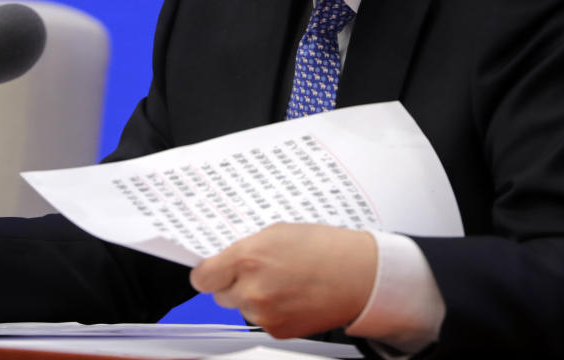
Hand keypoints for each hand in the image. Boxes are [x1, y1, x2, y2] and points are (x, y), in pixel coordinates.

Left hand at [190, 223, 376, 338]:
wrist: (360, 276)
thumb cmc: (327, 248)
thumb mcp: (278, 232)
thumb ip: (246, 247)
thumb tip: (225, 259)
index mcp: (248, 258)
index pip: (203, 277)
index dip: (207, 272)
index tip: (212, 270)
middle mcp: (251, 290)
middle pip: (219, 294)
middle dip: (232, 283)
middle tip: (256, 270)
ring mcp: (264, 314)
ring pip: (240, 308)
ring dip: (251, 297)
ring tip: (281, 280)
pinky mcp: (277, 331)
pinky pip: (260, 320)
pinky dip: (270, 309)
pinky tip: (290, 294)